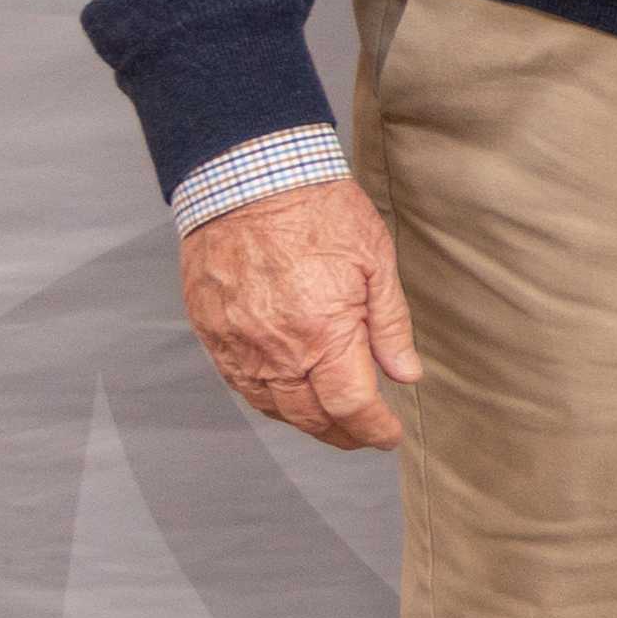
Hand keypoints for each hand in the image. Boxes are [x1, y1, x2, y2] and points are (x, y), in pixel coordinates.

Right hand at [181, 177, 421, 449]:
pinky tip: (286, 398)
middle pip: (310, 416)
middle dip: (342, 433)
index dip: (373, 429)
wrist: (249, 181)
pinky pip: (239, 384)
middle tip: (364, 435)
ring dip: (304, 422)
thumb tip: (405, 374)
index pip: (351, 405)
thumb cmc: (318, 213)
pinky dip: (267, 400)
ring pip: (272, 406)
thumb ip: (389, 325)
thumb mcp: (375, 262)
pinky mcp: (211, 334)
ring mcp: (238, 345)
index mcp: (323, 334)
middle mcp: (276, 350)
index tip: (388, 436)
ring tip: (331, 422)